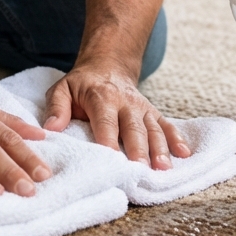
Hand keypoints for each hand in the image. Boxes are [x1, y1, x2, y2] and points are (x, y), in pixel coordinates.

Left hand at [43, 61, 190, 169]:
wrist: (107, 65)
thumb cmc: (81, 85)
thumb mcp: (62, 88)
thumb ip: (56, 107)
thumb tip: (51, 129)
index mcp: (101, 97)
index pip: (106, 121)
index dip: (109, 140)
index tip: (112, 160)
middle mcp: (125, 102)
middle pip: (133, 127)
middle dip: (138, 149)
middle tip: (141, 170)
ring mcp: (141, 107)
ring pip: (153, 128)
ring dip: (160, 148)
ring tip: (164, 168)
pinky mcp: (152, 112)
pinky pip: (166, 124)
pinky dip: (177, 138)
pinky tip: (184, 154)